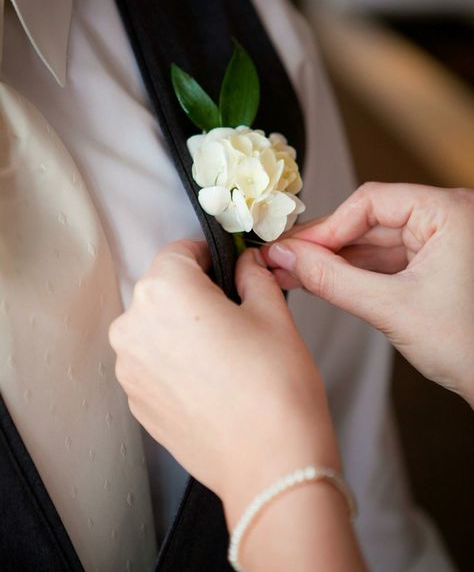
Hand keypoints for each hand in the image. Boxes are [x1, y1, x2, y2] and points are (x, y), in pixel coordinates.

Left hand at [109, 240, 338, 525]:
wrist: (270, 464)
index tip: (228, 268)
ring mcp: (129, 367)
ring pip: (156, 326)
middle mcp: (134, 325)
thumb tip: (247, 262)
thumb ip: (253, 274)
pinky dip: (175, 361)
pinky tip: (211, 379)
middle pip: (164, 289)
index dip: (209, 256)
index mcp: (164, 290)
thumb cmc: (274, 386)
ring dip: (182, 327)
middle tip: (235, 313)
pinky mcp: (135, 400)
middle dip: (195, 292)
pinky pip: (152, 362)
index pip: (180, 251)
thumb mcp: (273, 312)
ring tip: (225, 352)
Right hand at [263, 183, 473, 406]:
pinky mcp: (433, 264)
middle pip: (369, 220)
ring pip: (373, 241)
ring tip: (294, 271)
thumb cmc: (471, 347)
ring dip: (334, 259)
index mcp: (451, 212)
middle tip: (284, 258)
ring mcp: (441, 241)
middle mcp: (449, 218)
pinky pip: (385, 260)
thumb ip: (332, 279)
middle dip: (325, 244)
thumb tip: (288, 257)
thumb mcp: (390, 308)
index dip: (328, 226)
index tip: (296, 248)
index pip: (371, 201)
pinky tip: (322, 279)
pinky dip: (354, 272)